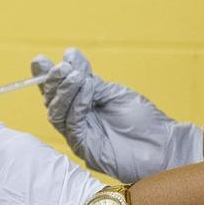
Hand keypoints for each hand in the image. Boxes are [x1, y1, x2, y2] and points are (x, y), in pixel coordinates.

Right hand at [32, 48, 202, 181]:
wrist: (164, 145)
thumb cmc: (143, 120)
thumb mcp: (114, 92)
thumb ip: (90, 80)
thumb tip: (69, 56)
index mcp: (82, 106)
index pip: (57, 90)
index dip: (46, 76)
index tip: (39, 60)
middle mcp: (76, 121)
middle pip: (52, 102)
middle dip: (53, 82)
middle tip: (61, 66)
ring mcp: (79, 136)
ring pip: (58, 113)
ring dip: (64, 92)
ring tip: (74, 76)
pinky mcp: (85, 148)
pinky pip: (73, 125)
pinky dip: (77, 104)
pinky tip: (87, 90)